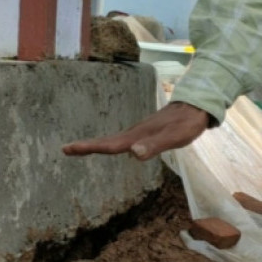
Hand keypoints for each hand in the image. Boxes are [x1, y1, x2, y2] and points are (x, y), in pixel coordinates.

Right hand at [62, 102, 211, 160]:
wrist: (196, 106)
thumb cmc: (187, 124)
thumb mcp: (175, 136)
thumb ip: (155, 145)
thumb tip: (134, 154)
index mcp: (138, 136)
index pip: (110, 145)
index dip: (90, 147)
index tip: (68, 148)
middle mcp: (134, 134)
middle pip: (106, 142)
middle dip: (86, 146)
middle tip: (65, 149)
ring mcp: (138, 132)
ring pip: (112, 140)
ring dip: (96, 145)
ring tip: (79, 149)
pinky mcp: (143, 133)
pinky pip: (121, 139)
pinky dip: (110, 144)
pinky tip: (110, 147)